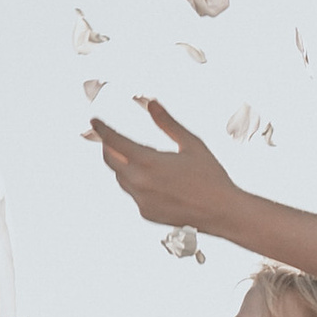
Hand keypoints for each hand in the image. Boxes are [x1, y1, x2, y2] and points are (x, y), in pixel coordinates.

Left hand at [89, 98, 245, 236]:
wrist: (222, 211)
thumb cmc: (210, 177)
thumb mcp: (191, 143)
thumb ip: (167, 123)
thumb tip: (152, 104)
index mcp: (148, 162)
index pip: (114, 141)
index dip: (102, 129)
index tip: (94, 121)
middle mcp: (139, 182)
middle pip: (111, 160)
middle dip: (108, 146)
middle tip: (110, 136)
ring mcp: (140, 200)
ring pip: (121, 177)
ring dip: (123, 164)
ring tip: (139, 155)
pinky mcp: (145, 212)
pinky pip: (132, 193)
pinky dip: (136, 182)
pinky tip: (153, 178)